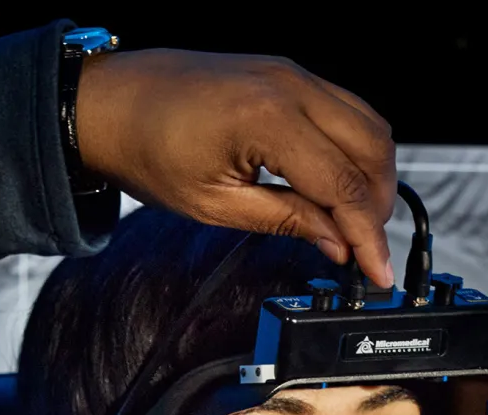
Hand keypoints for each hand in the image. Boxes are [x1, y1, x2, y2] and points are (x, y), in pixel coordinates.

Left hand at [75, 49, 398, 285]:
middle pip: (372, 148)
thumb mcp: (213, 204)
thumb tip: (335, 241)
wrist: (109, 101)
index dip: (366, 234)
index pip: (343, 184)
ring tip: (352, 218)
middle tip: (363, 246)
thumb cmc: (145, 148)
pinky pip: (344, 108)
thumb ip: (284, 220)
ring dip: (371, 173)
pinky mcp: (286, 72)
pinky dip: (352, 146)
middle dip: (378, 203)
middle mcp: (289, 86)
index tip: (375, 269)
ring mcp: (291, 73)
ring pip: (368, 123)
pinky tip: (336, 181)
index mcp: (268, 119)